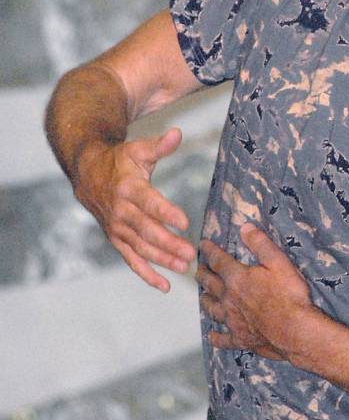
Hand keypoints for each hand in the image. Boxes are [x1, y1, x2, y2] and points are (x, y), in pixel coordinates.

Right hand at [75, 127, 195, 291]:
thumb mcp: (137, 150)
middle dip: (169, 244)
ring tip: (185, 268)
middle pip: (147, 231)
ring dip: (162, 260)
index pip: (150, 203)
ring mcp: (118, 228)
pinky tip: (165, 286)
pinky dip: (146, 274)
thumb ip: (159, 146)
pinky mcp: (117, 240)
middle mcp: (122, 211)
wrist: (86, 173)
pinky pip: (131, 260)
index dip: (166, 213)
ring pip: (141, 248)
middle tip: (191, 253)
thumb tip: (178, 133)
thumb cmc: (119, 161)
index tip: (185, 222)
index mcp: (129, 188)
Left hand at [197, 224, 316, 359]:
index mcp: (237, 278)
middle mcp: (229, 298)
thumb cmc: (289, 295)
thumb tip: (245, 227)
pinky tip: (212, 336)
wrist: (294, 330)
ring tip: (203, 296)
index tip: (203, 245)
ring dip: (206, 301)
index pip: (218, 261)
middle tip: (198, 269)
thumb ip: (260, 244)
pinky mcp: (240, 338)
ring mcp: (233, 320)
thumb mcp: (278, 262)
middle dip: (203, 274)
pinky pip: (223, 339)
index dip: (209, 251)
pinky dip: (216, 337)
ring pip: (212, 309)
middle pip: (210, 284)